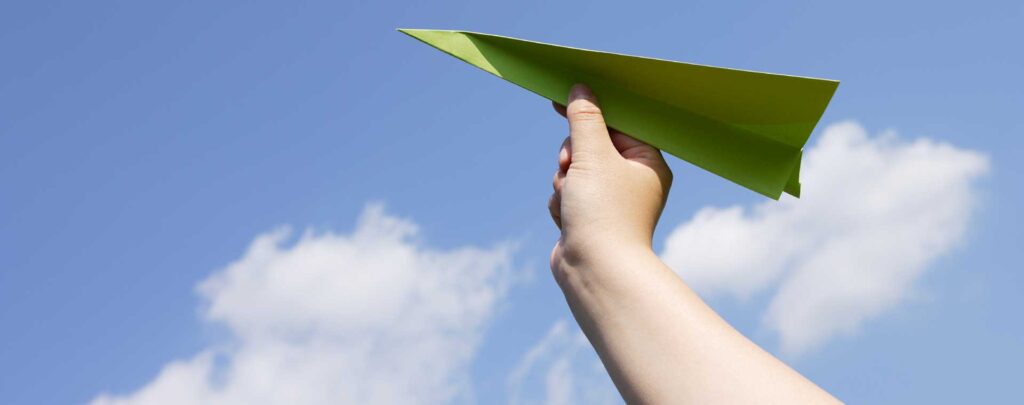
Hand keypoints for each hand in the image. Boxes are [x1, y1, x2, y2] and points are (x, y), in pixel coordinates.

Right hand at [548, 84, 672, 276]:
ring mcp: (610, 201)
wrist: (595, 271)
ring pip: (574, 170)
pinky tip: (567, 218)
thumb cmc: (604, 213)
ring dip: (564, 181)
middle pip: (591, 145)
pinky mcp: (590, 218)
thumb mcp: (593, 156)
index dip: (592, 110)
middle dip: (573, 156)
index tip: (566, 97)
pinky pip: (567, 193)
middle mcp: (632, 180)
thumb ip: (585, 119)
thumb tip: (581, 90)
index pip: (619, 122)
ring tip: (571, 199)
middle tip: (571, 165)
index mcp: (647, 162)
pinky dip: (561, 202)